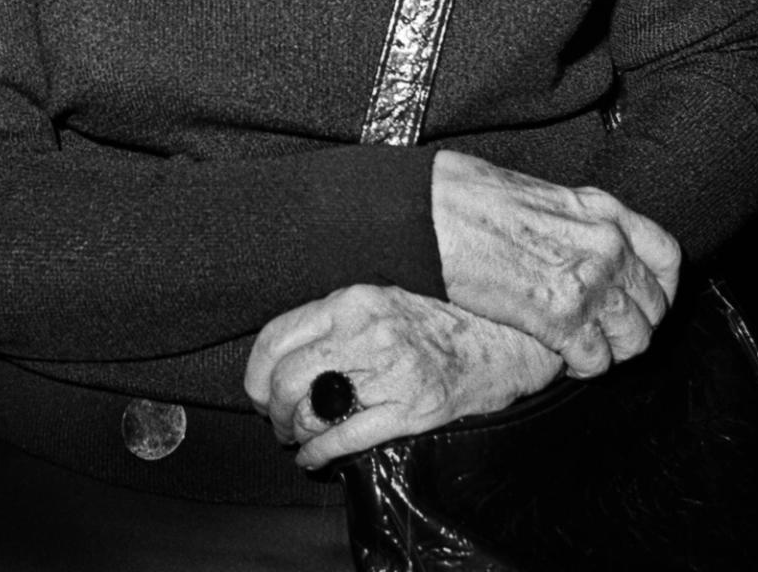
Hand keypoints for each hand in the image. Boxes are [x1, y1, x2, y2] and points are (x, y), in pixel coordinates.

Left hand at [245, 285, 563, 469]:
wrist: (502, 340)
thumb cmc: (437, 321)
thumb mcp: (382, 300)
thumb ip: (335, 320)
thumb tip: (283, 355)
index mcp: (354, 300)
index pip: (276, 336)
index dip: (255, 373)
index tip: (257, 389)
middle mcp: (368, 331)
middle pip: (285, 380)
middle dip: (271, 410)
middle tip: (276, 420)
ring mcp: (391, 371)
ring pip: (311, 412)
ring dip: (294, 434)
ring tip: (298, 437)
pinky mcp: (411, 408)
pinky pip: (343, 440)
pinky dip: (318, 455)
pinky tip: (315, 457)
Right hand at [431, 151, 679, 377]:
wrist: (437, 214)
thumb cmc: (476, 197)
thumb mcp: (547, 195)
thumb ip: (581, 224)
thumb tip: (588, 249)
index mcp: (605, 211)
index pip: (668, 256)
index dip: (661, 287)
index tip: (647, 299)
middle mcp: (608, 246)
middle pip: (654, 306)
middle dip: (633, 325)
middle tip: (607, 331)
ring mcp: (590, 282)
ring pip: (634, 340)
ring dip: (612, 350)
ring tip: (586, 347)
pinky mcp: (561, 318)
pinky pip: (597, 360)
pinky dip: (584, 366)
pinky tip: (564, 357)